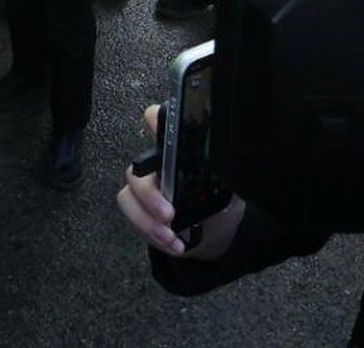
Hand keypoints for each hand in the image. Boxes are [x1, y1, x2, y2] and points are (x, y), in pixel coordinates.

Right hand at [116, 104, 245, 259]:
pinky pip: (133, 219)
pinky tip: (173, 243)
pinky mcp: (138, 212)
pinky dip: (151, 233)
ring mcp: (143, 191)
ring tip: (171, 237)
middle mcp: (155, 167)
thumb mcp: (230, 188)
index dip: (156, 121)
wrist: (214, 236)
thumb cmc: (220, 206)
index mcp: (177, 155)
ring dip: (148, 221)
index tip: (154, 119)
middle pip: (136, 171)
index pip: (159, 126)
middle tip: (169, 214)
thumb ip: (227, 174)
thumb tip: (234, 161)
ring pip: (128, 198)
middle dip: (149, 195)